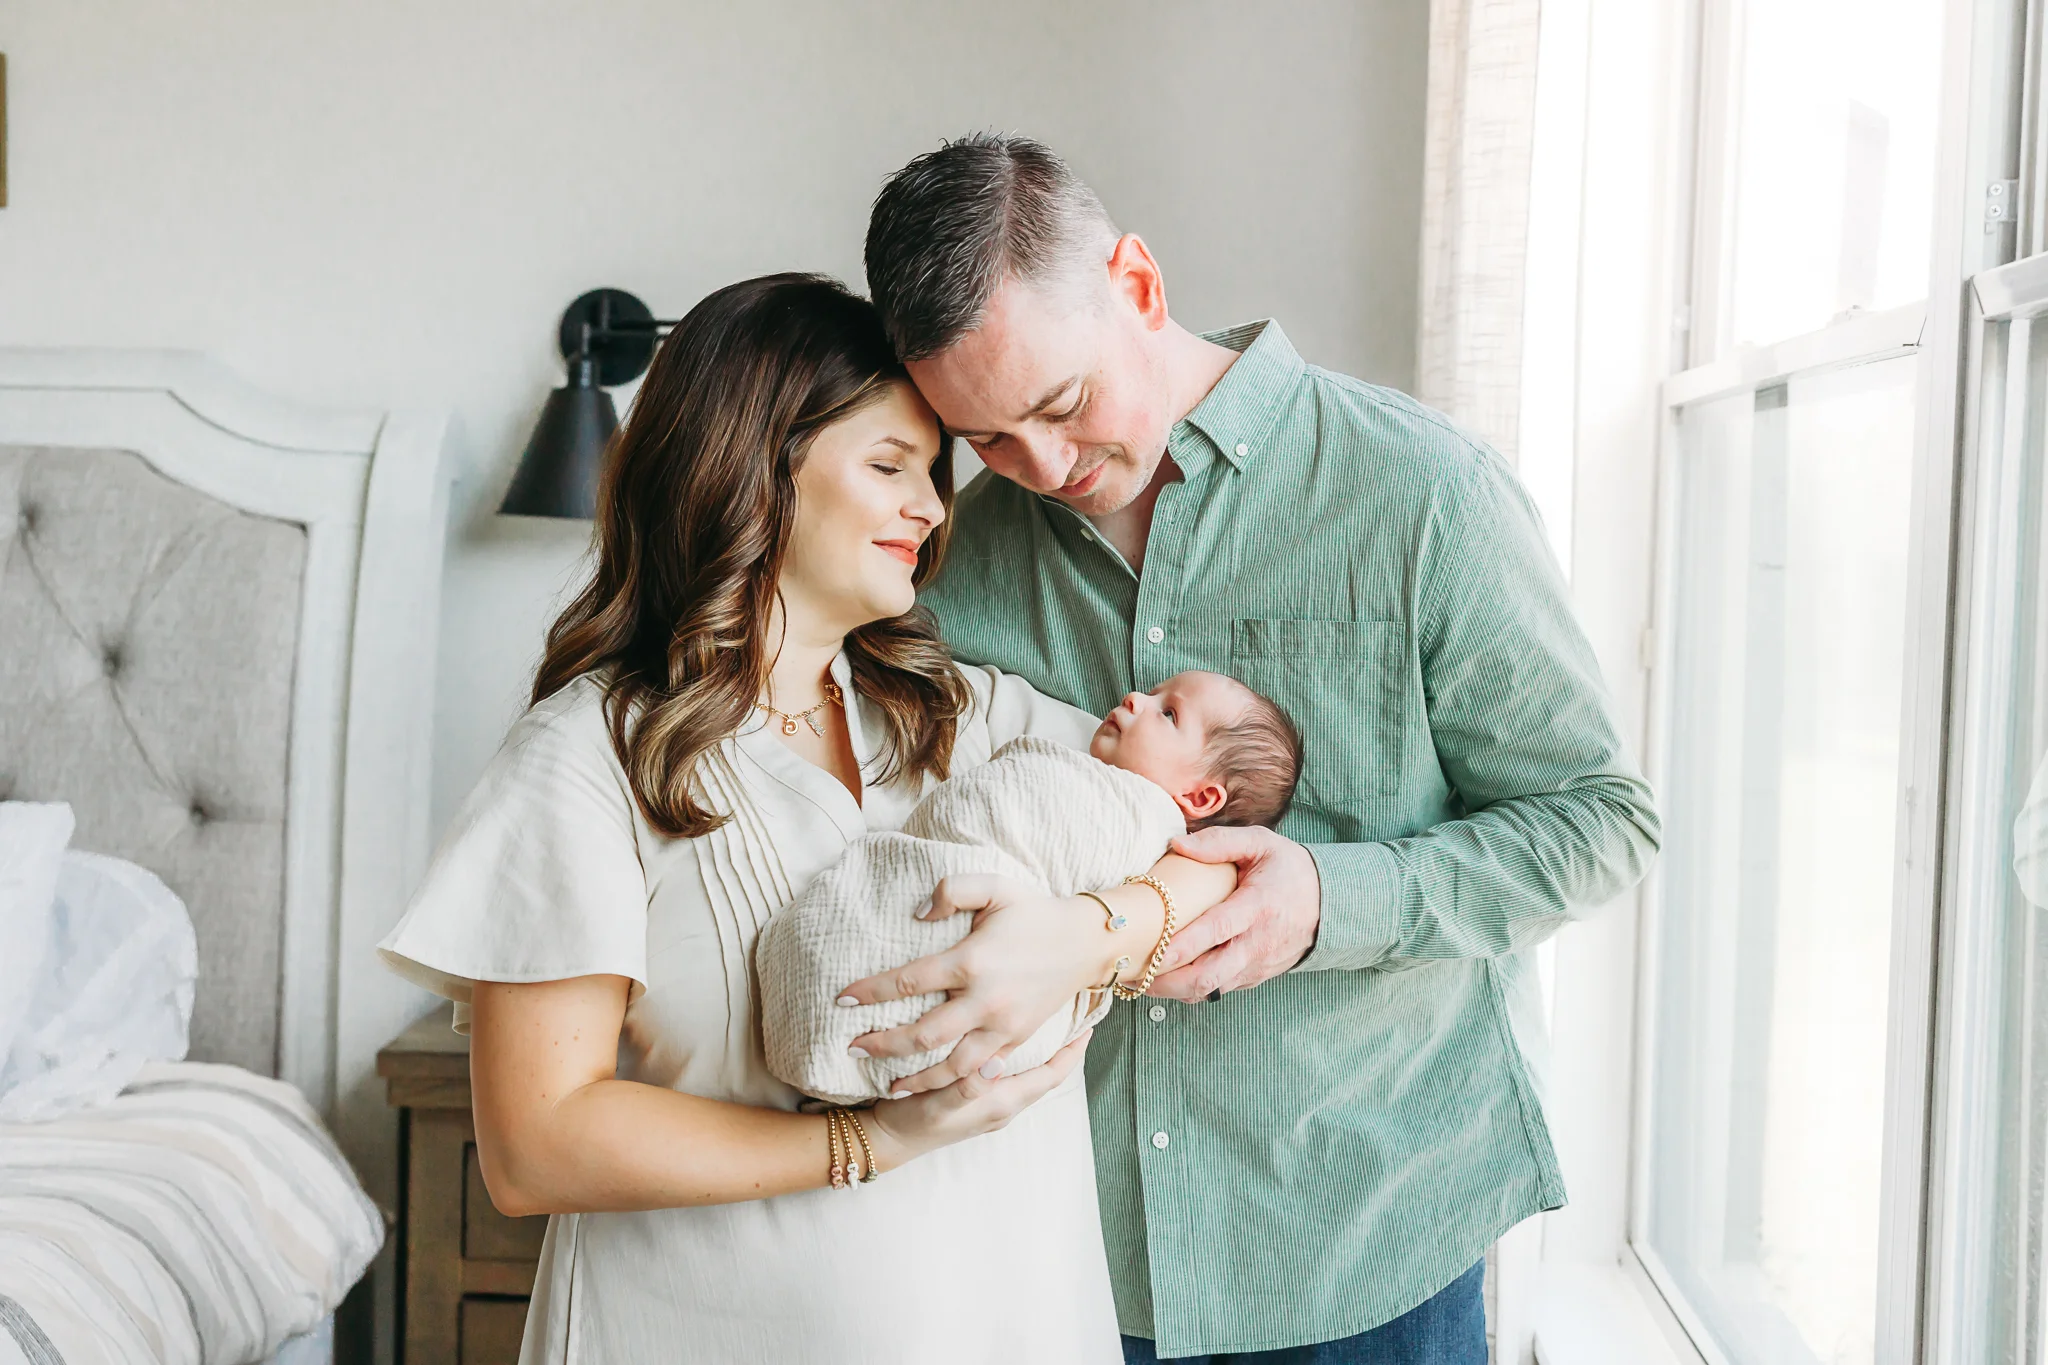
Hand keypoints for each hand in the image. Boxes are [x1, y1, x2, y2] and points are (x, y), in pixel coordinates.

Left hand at [837, 874, 1103, 1093]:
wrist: (1085, 942)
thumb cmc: (1035, 911)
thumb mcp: (996, 885)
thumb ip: (954, 890)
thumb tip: (919, 912)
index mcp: (973, 961)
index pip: (909, 980)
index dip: (872, 991)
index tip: (843, 997)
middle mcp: (986, 999)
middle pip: (923, 1034)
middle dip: (884, 1044)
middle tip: (853, 1047)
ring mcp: (1003, 1025)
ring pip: (952, 1065)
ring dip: (917, 1077)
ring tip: (888, 1083)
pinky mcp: (1017, 1039)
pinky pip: (981, 1070)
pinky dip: (953, 1082)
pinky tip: (932, 1085)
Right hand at [865, 1030, 1090, 1166]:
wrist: (887, 1140)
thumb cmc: (914, 1121)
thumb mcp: (940, 1104)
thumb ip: (969, 1085)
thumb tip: (996, 1061)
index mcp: (1003, 1102)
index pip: (1053, 1075)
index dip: (1073, 1051)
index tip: (1090, 1023)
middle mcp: (1004, 1105)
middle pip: (1046, 1072)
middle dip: (1063, 1046)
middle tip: (1074, 1013)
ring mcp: (991, 1104)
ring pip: (1028, 1072)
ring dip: (1041, 1049)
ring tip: (1049, 1020)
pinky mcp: (976, 1099)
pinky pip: (1008, 1073)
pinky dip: (1017, 1054)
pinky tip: (1007, 1037)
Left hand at [1147, 826, 1321, 1001]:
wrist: (1330, 903)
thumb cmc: (1289, 869)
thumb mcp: (1261, 843)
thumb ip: (1220, 842)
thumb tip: (1176, 844)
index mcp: (1258, 906)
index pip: (1217, 930)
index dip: (1184, 945)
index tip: (1154, 952)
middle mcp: (1258, 943)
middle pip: (1210, 975)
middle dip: (1168, 982)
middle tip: (1131, 974)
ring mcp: (1257, 965)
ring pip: (1210, 990)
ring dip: (1173, 990)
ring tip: (1138, 979)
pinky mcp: (1255, 977)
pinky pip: (1218, 990)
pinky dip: (1190, 990)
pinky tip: (1165, 979)